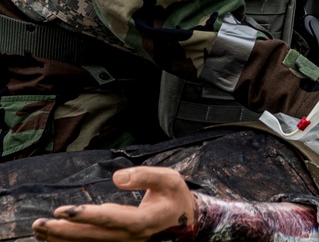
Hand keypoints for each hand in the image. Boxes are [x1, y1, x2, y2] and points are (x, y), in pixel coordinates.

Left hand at [32, 167, 195, 241]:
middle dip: (63, 231)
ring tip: (39, 230)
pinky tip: (53, 238)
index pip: (109, 219)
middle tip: (40, 223)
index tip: (62, 211)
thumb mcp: (170, 179)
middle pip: (91, 237)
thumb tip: (117, 177)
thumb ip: (145, 175)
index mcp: (142, 220)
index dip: (85, 215)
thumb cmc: (175, 198)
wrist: (186, 222)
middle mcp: (129, 237)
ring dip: (61, 239)